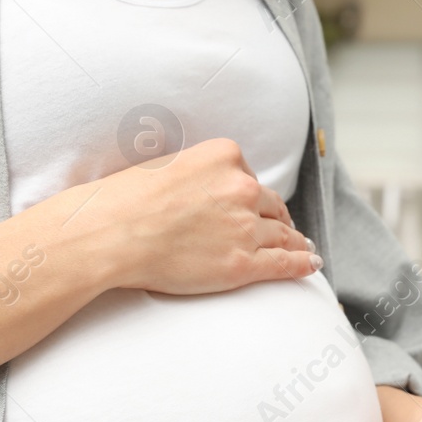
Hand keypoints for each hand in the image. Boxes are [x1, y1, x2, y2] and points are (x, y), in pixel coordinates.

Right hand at [86, 137, 319, 294]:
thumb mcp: (166, 165)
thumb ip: (196, 172)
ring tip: (303, 248)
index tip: (252, 205)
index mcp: (224, 156)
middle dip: (277, 217)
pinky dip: (301, 264)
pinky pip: (284, 263)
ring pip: (282, 234)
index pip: (248, 175)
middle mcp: (242, 188)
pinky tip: (311, 265)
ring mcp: (245, 227)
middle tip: (284, 227)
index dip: (250, 193)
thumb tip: (206, 185)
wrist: (110, 233)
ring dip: (295, 241)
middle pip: (270, 204)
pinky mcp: (243, 264)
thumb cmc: (124, 200)